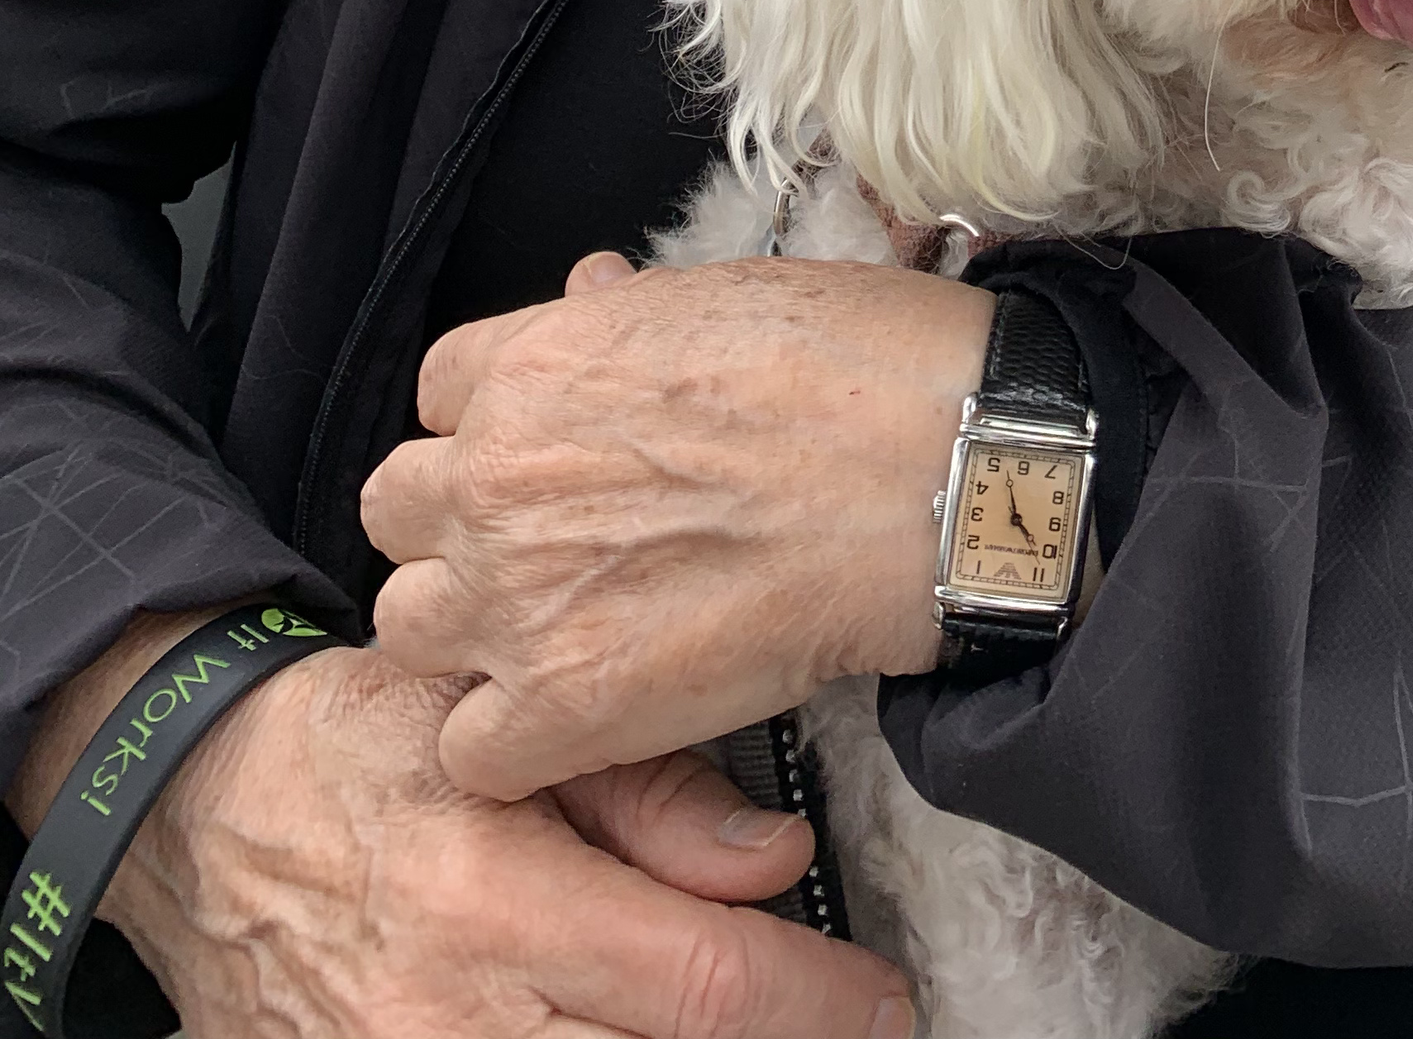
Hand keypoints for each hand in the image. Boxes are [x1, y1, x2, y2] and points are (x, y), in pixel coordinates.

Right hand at [81, 636, 914, 1038]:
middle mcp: (450, 1021)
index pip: (704, 983)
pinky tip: (632, 1032)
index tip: (883, 1003)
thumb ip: (653, 798)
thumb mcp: (505, 737)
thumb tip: (778, 861)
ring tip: (747, 1021)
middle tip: (837, 1023)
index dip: (817, 1004)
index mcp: (496, 905)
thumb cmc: (360, 751)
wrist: (196, 816)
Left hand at [363, 251, 992, 799]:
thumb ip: (626, 311)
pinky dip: (521, 748)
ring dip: (475, 636)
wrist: (933, 476)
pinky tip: (590, 722)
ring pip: (410, 630)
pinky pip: (471, 750)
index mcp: (534, 363)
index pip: (438, 395)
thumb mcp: (725, 291)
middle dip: (458, 529)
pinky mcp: (561, 706)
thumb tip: (590, 290)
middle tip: (546, 550)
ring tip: (567, 638)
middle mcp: (497, 473)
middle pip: (396, 512)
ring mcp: (516, 593)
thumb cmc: (859, 369)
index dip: (491, 427)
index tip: (545, 456)